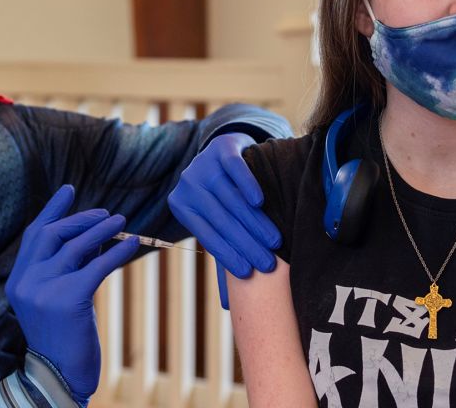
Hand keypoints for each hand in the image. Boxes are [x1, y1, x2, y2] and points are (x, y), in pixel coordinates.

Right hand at [5, 185, 139, 402]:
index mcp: (18, 281)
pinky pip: (97, 266)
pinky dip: (118, 252)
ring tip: (122, 222)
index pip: (34, 234)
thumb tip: (95, 235)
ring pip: (76, 247)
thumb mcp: (58, 298)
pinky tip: (133, 245)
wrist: (60, 378)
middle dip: (81, 218)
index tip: (69, 189)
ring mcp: (43, 290)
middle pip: (52, 234)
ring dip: (102, 230)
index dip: (53, 210)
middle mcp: (26, 282)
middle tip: (107, 214)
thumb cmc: (64, 339)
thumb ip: (66, 268)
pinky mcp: (67, 298)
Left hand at [168, 132, 280, 277]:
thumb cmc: (223, 199)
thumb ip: (224, 253)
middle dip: (245, 243)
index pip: (207, 235)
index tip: (248, 273)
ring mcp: (202, 164)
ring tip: (273, 242)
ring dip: (253, 222)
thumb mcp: (218, 223)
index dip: (227, 254)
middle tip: (267, 263)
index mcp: (181, 205)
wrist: (225, 153)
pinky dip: (246, 185)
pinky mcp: (220, 149)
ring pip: (230, 198)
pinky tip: (259, 202)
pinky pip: (233, 169)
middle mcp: (188, 184)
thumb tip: (227, 308)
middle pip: (220, 219)